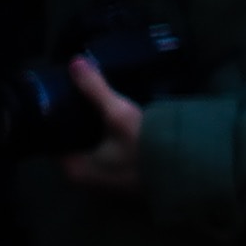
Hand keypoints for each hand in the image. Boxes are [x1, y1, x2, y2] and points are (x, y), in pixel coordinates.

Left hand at [59, 57, 144, 194]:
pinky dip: (114, 144)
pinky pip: (112, 159)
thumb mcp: (119, 114)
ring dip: (100, 134)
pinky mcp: (126, 183)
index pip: (57, 137)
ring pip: (96, 151)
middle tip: (88, 98)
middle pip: (77, 144)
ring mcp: (107, 184)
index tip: (68, 96)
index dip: (61, 115)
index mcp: (74, 169)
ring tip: (105, 108)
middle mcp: (85, 181)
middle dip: (82, 123)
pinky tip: (122, 127)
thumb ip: (95, 89)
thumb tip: (75, 61)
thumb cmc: (146, 149)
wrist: (188, 173)